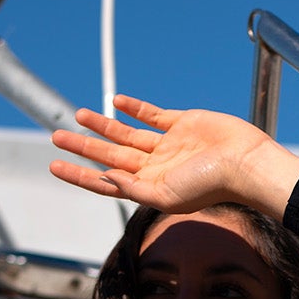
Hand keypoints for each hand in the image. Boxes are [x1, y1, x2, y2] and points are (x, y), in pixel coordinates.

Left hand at [48, 95, 298, 219]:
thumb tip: (106, 179)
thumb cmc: (210, 186)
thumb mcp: (166, 197)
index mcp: (148, 187)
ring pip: (125, 135)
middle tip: (56, 136)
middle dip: (82, 147)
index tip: (54, 166)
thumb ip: (134, 189)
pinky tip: (116, 101)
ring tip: (78, 114)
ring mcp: (167, 145)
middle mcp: (154, 167)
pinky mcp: (181, 124)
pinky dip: (133, 108)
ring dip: (102, 126)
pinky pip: (151, 115)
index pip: (105, 182)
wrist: (243, 163)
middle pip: (109, 156)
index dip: (79, 175)